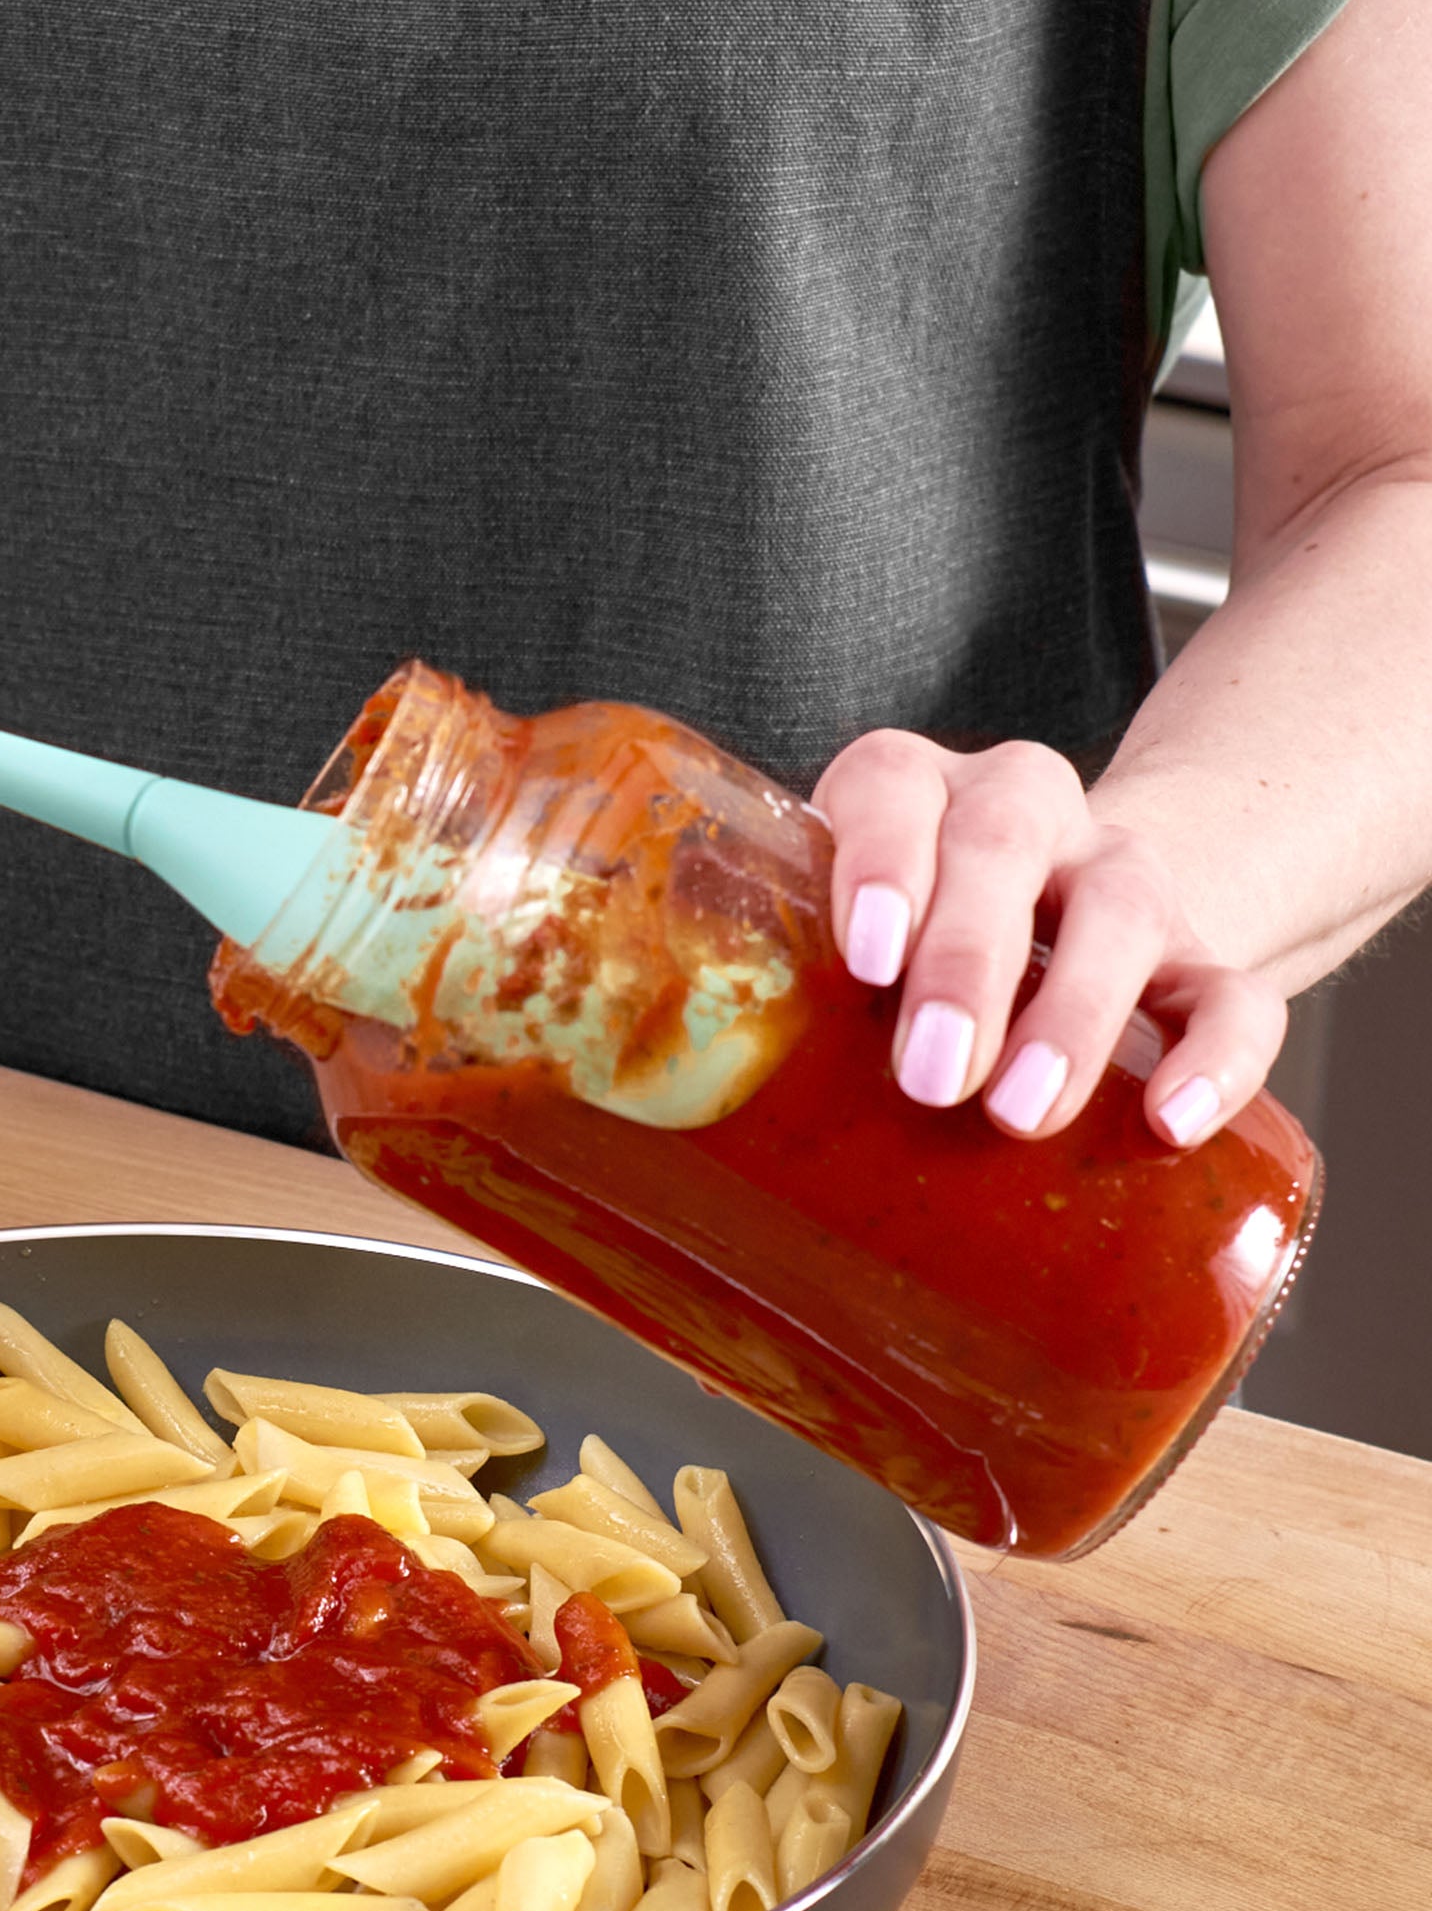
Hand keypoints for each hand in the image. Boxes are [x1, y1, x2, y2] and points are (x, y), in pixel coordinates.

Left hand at [811, 732, 1287, 1146]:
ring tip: (1019, 1112)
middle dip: (965, 963)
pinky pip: (1232, 993)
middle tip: (928, 1075)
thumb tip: (677, 1121)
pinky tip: (1171, 1123)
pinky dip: (1215, 1058)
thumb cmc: (889, 963)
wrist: (1043, 933)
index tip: (867, 959)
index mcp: (910, 795)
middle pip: (1002, 845)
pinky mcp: (1199, 959)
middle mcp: (1020, 813)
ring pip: (1122, 909)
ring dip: (1072, 1014)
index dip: (880, 861)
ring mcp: (1117, 877)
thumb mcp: (824, 957)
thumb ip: (770, 997)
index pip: (891, 787)